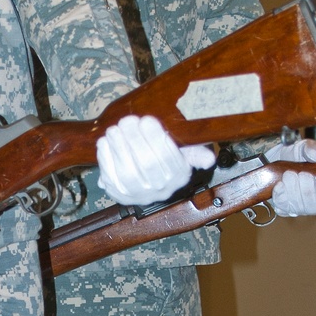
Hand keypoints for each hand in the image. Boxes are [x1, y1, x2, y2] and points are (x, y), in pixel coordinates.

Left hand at [96, 115, 214, 204]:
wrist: (145, 182)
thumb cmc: (165, 159)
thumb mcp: (184, 153)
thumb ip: (195, 152)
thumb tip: (210, 158)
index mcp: (178, 176)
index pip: (169, 158)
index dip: (156, 138)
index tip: (147, 120)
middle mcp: (160, 189)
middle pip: (147, 164)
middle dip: (136, 139)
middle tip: (128, 120)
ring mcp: (138, 195)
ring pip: (128, 172)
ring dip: (119, 147)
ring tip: (115, 129)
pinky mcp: (119, 195)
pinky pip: (111, 178)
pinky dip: (106, 158)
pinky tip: (105, 142)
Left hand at [267, 139, 315, 224]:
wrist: (276, 159)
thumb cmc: (297, 156)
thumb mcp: (304, 148)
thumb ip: (311, 148)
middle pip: (315, 207)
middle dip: (308, 192)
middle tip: (303, 175)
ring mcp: (299, 208)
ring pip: (298, 209)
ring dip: (293, 191)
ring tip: (290, 175)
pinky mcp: (283, 208)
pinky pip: (282, 207)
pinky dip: (281, 195)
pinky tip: (280, 185)